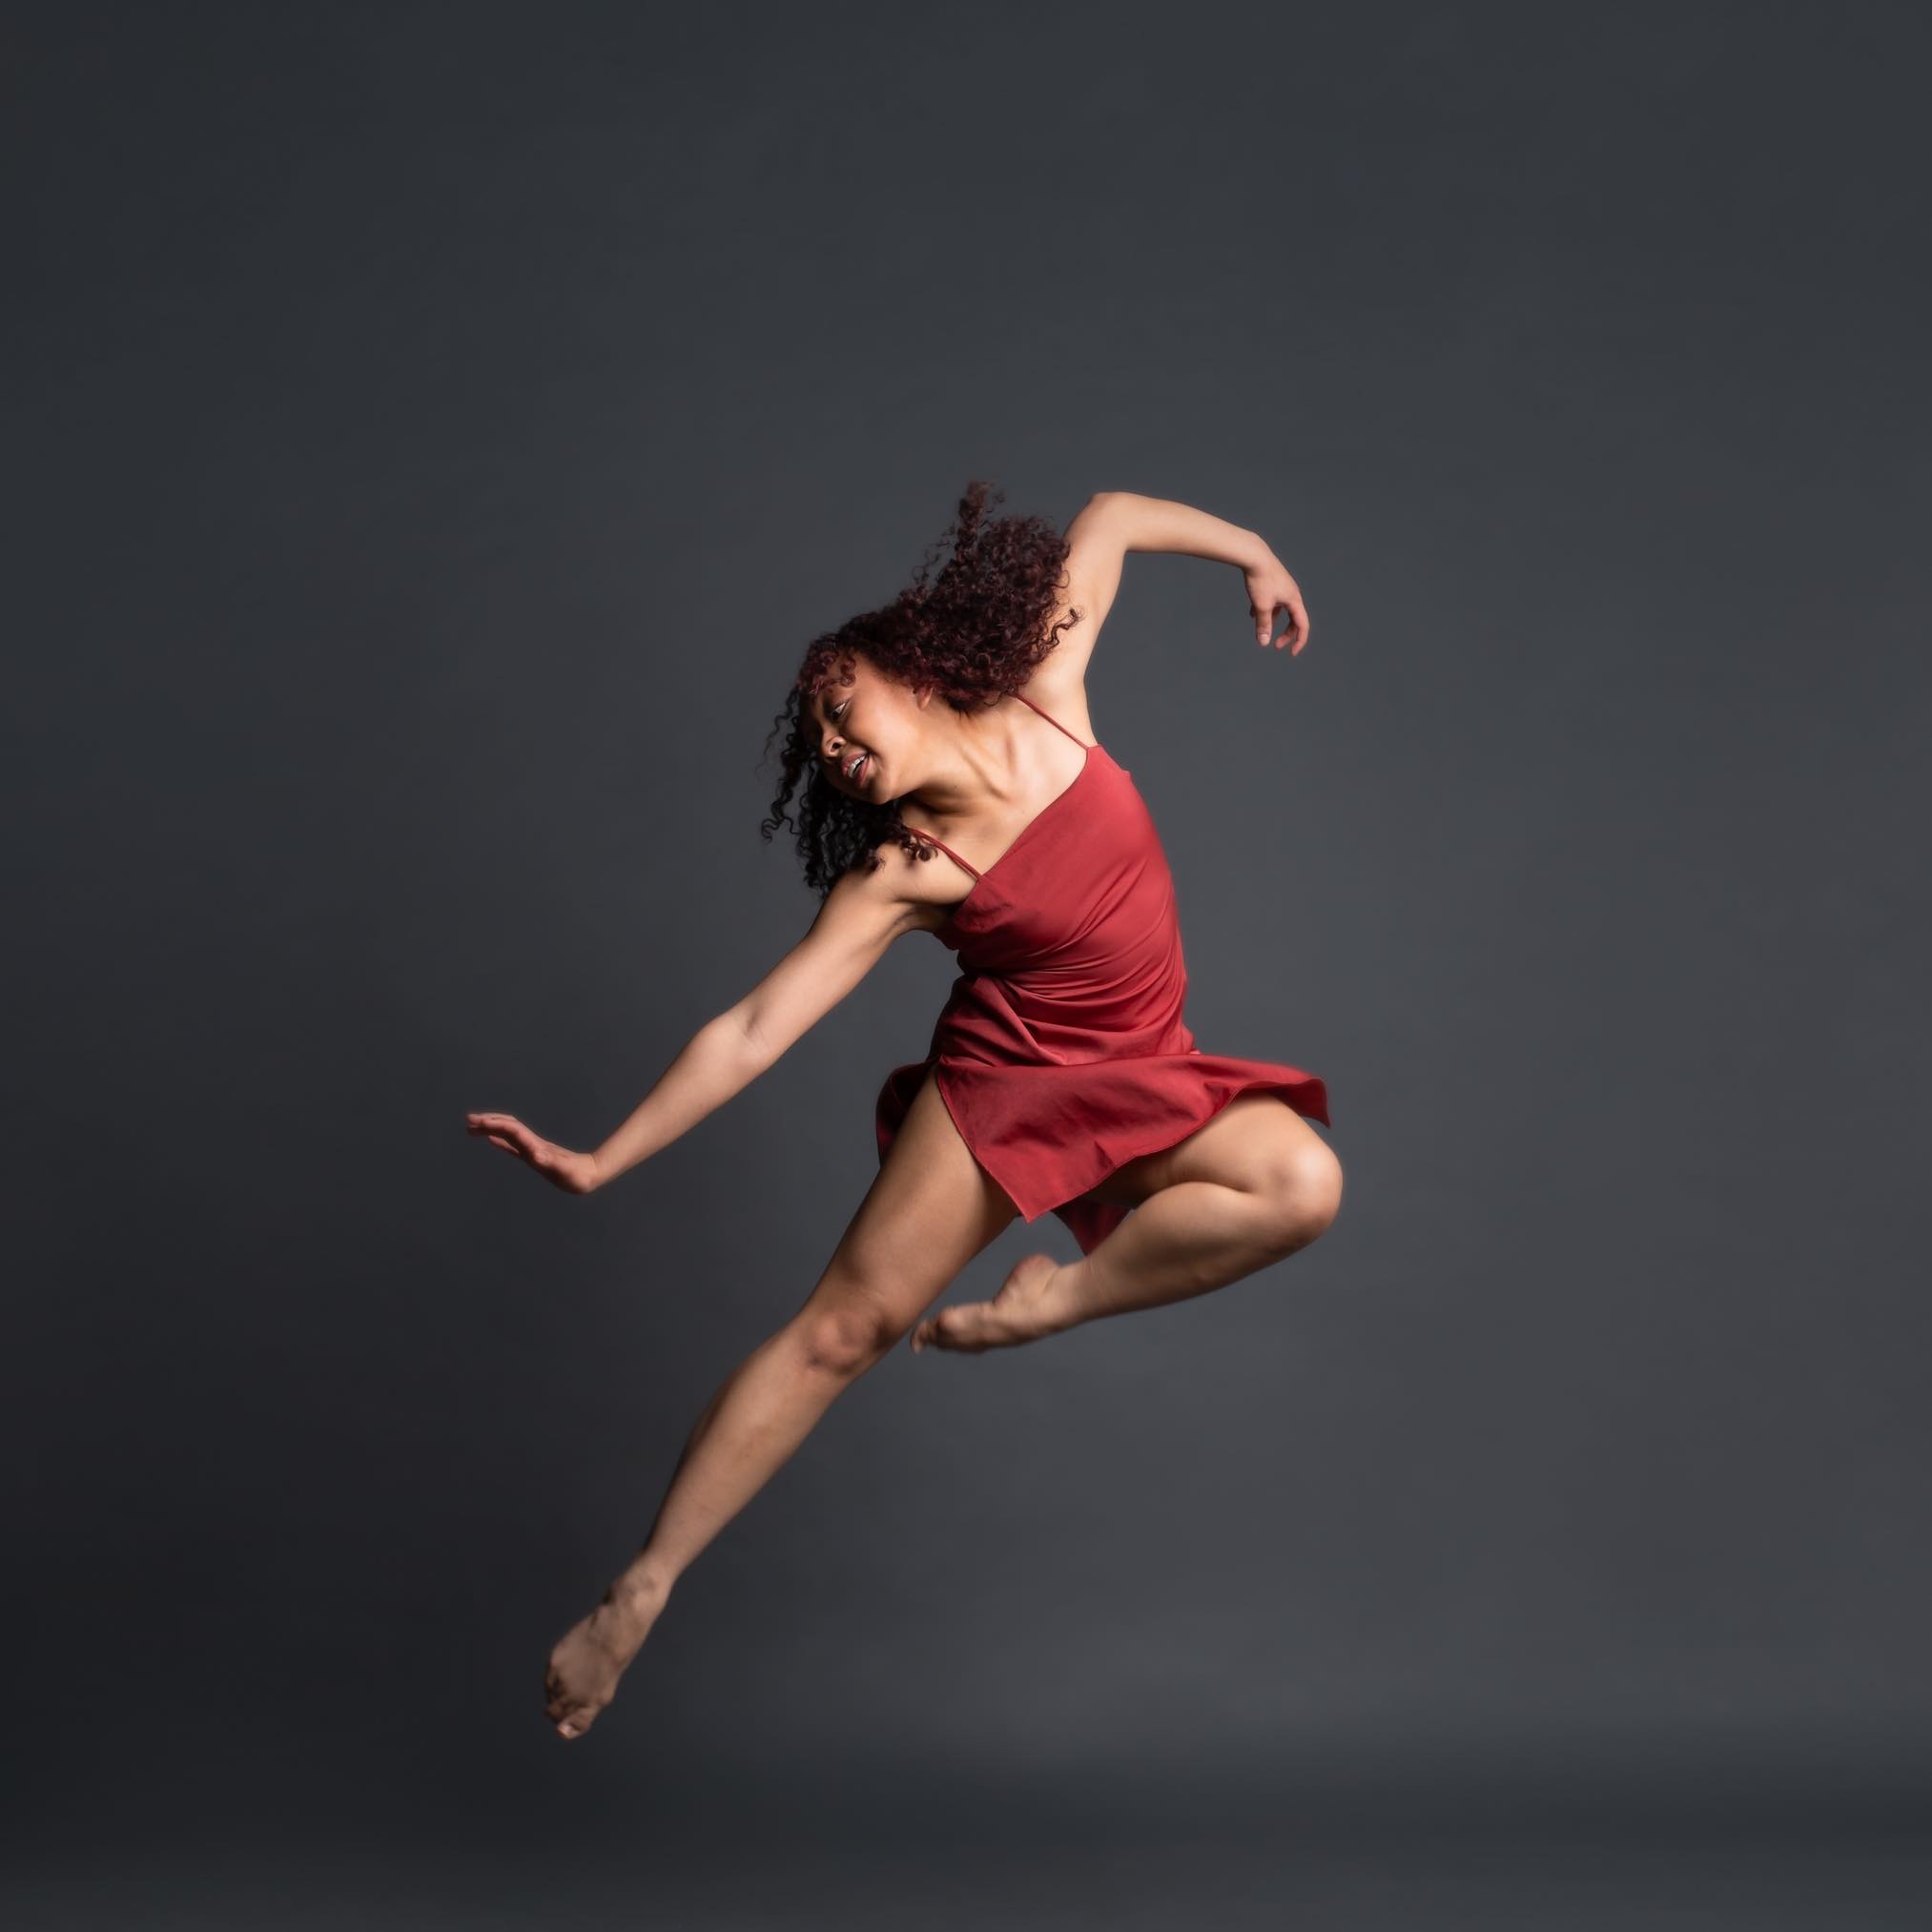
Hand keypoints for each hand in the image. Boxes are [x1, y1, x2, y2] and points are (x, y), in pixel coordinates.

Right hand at [465, 1111, 601, 1194]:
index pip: (512, 1131)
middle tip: (468, 1121)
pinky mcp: (535, 1156)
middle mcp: (532, 1144)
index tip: (477, 1123)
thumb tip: (536, 1155)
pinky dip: (500, 1141)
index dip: (495, 1125)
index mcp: (535, 1146)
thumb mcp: (565, 1170)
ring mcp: (533, 1149)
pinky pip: (513, 1147)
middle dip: (489, 1122)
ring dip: (491, 1128)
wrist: (591, 1173)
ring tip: (472, 1128)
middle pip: (507, 1127)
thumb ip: (551, 1162)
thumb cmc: (578, 1175)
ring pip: (508, 1133)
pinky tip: (491, 1140)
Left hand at [1243, 554, 1310, 652]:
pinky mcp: (1274, 582)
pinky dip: (1265, 609)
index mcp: (1294, 600)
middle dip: (1286, 634)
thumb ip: (1263, 625)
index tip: (1292, 653)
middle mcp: (1292, 593)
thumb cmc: (1260, 580)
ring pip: (1282, 609)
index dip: (1299, 641)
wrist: (1254, 555)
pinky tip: (1252, 613)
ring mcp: (1283, 587)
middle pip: (1294, 619)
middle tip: (1276, 645)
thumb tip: (1263, 642)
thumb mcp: (1261, 606)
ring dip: (1273, 620)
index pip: (1302, 625)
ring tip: (1260, 626)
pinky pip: (1273, 601)